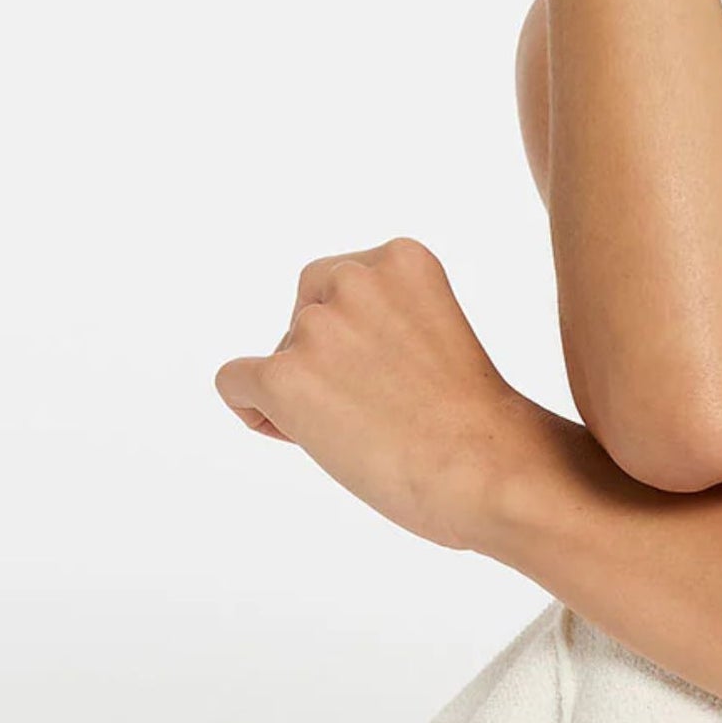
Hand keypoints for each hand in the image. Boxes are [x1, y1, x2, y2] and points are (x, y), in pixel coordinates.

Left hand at [213, 236, 551, 551]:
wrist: (487, 466)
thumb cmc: (474, 417)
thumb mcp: (435, 329)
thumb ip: (383, 316)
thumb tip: (315, 352)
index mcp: (402, 256)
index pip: (341, 282)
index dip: (357, 333)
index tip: (397, 370)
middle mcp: (355, 278)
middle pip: (304, 310)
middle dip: (324, 352)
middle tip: (373, 400)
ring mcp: (318, 327)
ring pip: (278, 353)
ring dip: (304, 389)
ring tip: (359, 427)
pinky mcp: (284, 376)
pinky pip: (234, 382)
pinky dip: (256, 411)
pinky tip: (301, 434)